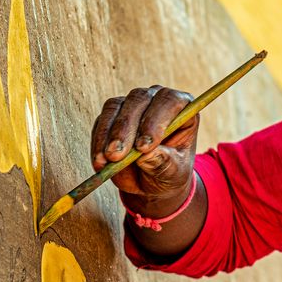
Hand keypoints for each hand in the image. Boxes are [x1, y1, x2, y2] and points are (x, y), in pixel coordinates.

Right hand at [90, 85, 199, 204]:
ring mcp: (133, 104)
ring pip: (116, 106)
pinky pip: (102, 120)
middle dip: (127, 128)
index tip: (144, 147)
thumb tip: (147, 155)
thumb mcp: (173, 174)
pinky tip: (100, 160)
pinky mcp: (113, 114)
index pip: (169, 101)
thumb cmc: (169, 173)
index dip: (155, 120)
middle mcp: (157, 99)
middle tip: (118, 155)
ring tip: (108, 159)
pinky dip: (98, 140)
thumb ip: (164, 163)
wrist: (151, 181)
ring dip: (110, 133)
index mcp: (183, 108)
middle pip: (139, 99)